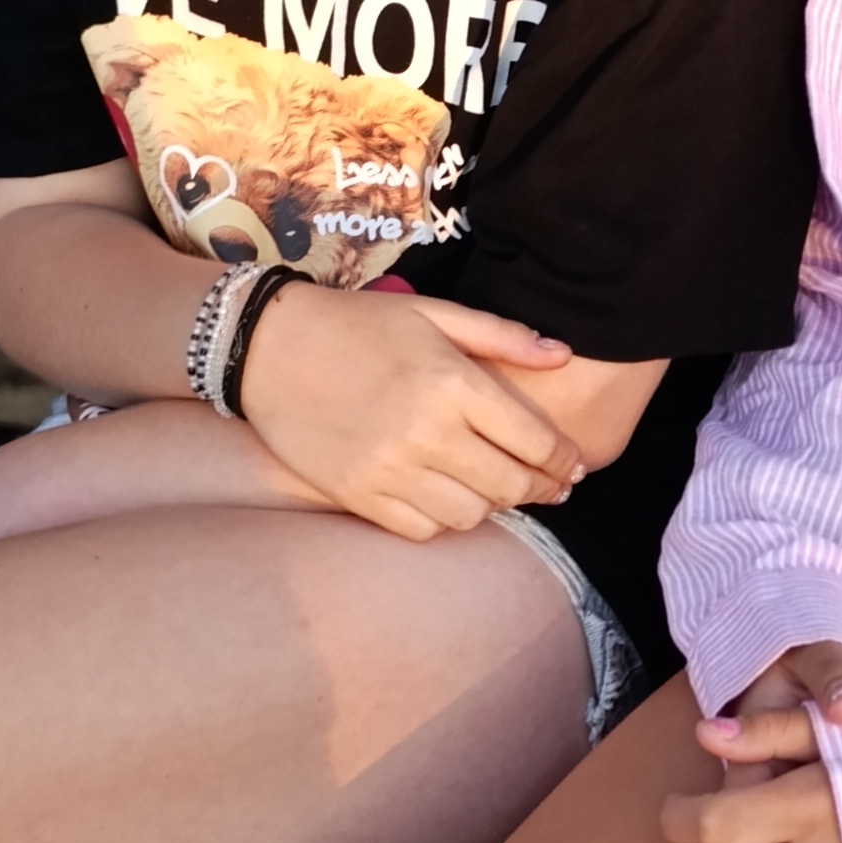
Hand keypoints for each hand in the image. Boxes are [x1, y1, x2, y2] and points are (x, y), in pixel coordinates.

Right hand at [238, 282, 587, 537]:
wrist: (268, 347)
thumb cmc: (358, 324)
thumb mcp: (433, 313)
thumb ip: (502, 336)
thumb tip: (564, 356)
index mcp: (452, 382)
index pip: (534, 440)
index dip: (563, 459)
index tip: (572, 466)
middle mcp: (426, 432)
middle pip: (510, 485)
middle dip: (539, 488)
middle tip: (548, 486)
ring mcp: (390, 469)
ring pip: (471, 514)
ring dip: (491, 505)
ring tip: (494, 487)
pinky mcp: (358, 495)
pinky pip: (422, 528)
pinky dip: (444, 519)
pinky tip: (447, 497)